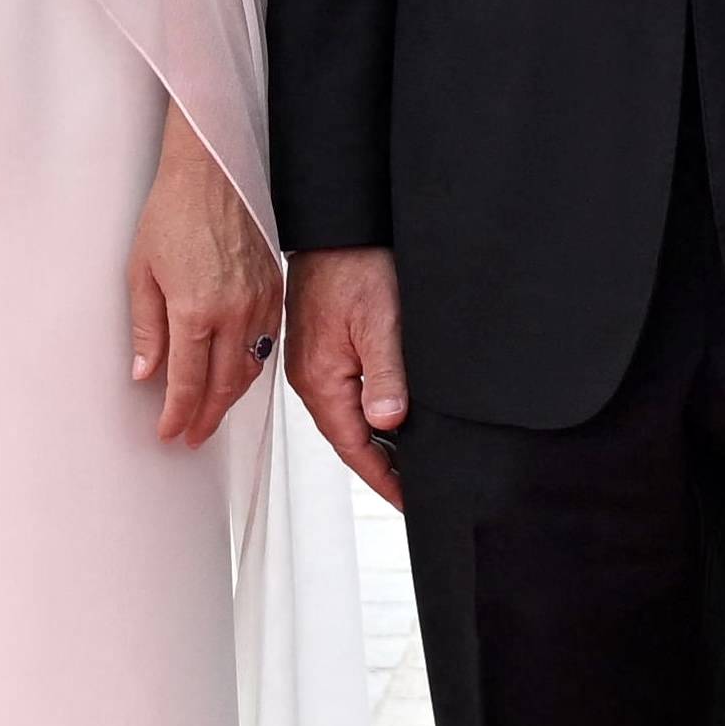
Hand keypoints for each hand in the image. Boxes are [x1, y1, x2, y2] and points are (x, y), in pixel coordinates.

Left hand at [126, 115, 278, 449]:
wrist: (213, 174)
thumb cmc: (172, 214)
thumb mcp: (141, 272)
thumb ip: (146, 329)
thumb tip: (146, 373)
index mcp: (195, 310)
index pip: (188, 383)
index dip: (177, 415)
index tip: (169, 432)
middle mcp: (233, 312)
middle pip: (224, 386)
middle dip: (206, 418)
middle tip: (191, 436)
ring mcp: (260, 302)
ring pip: (250, 369)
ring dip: (230, 398)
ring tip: (211, 414)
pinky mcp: (275, 290)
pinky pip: (267, 342)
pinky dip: (251, 366)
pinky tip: (236, 374)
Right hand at [283, 245, 408, 506]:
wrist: (337, 226)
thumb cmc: (356, 264)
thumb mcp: (382, 322)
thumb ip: (386, 375)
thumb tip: (389, 421)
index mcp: (320, 379)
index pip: (353, 447)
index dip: (382, 478)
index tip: (407, 499)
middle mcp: (311, 377)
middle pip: (347, 438)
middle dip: (380, 467)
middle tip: (413, 488)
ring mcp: (313, 363)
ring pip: (346, 417)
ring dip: (374, 442)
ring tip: (407, 462)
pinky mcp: (321, 348)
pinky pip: (344, 394)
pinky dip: (367, 413)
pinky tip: (390, 417)